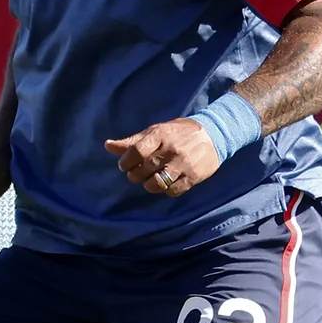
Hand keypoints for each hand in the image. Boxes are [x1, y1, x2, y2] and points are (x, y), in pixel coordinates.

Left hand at [104, 119, 220, 197]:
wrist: (214, 134)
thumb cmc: (178, 133)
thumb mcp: (156, 131)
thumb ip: (132, 141)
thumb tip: (107, 146)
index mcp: (160, 135)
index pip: (136, 152)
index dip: (125, 162)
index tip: (124, 165)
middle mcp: (171, 150)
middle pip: (144, 169)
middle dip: (134, 175)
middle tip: (136, 174)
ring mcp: (183, 164)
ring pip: (157, 183)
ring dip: (148, 185)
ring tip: (149, 181)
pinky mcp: (193, 177)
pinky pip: (173, 191)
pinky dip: (165, 190)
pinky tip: (165, 184)